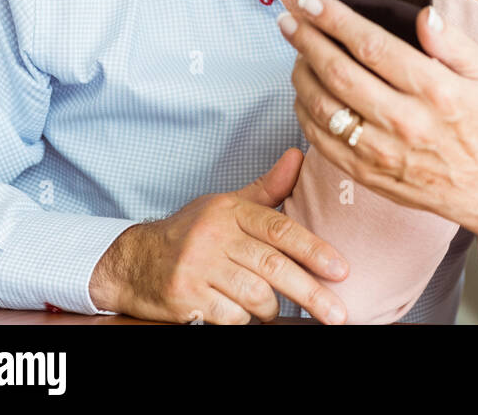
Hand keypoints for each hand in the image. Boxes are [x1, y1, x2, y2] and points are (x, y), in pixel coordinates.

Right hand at [88, 148, 348, 323]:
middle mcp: (214, 236)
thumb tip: (298, 156)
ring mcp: (197, 267)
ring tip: (271, 309)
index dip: (314, 249)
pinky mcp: (184, 296)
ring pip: (254, 297)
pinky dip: (242, 320)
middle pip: (272, 267)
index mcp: (230, 211)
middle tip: (338, 314)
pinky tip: (238, 314)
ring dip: (270, 309)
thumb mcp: (227, 206)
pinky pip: (229, 317)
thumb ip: (267, 188)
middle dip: (310, 293)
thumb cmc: (192, 233)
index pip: (279, 228)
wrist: (135, 260)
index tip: (342, 270)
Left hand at [279, 0, 477, 247]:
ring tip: (296, 51)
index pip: (372, 46)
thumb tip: (423, 15)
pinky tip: (303, 90)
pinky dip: (304, 111)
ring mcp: (382, 152)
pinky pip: (321, 140)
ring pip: (323, 107)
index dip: (336, 20)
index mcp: (433, 90)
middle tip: (289, 20)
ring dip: (300, 74)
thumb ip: (452, 40)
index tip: (312, 1)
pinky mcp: (366, 174)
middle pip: (339, 73)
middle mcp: (404, 121)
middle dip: (307, 41)